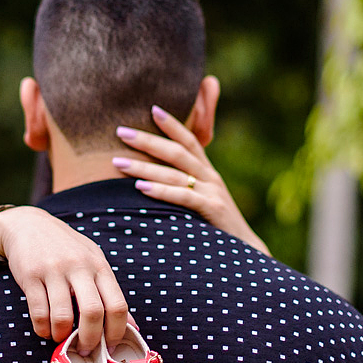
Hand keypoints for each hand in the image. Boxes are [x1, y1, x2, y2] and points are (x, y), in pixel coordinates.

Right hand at [0, 207, 130, 354]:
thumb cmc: (66, 248)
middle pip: (93, 312)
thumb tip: (132, 327)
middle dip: (89, 339)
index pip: (117, 304)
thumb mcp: (93, 262)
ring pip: (62, 316)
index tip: (109, 346)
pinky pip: (38, 313)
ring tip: (60, 336)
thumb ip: (110, 293)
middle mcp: (79, 267)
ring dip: (61, 335)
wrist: (29, 225)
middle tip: (84, 350)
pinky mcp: (30, 275)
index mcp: (99, 266)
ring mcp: (54, 270)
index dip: (117, 332)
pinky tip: (45, 329)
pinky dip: (42, 329)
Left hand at [113, 104, 270, 254]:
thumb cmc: (216, 226)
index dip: (172, 123)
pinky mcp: (211, 210)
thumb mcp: (204, 199)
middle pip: (176, 151)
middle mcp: (210, 177)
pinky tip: (140, 188)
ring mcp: (212, 192)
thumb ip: (185, 184)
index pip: (190, 139)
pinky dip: (161, 191)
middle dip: (147, 140)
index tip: (152, 108)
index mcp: (208, 171)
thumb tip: (154, 176)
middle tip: (120, 131)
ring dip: (143, 166)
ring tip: (117, 162)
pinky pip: (183, 197)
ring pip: (174, 173)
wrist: (245, 254)